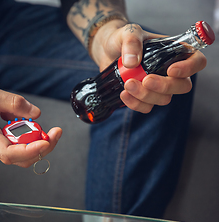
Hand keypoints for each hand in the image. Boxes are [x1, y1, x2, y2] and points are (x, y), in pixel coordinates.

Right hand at [0, 86, 61, 167]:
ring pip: (20, 157)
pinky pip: (15, 150)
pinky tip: (28, 128)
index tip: (47, 139)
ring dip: (36, 145)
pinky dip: (27, 141)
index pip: (10, 154)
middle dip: (43, 148)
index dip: (32, 150)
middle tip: (55, 132)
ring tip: (45, 130)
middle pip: (20, 159)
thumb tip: (36, 113)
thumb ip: (14, 103)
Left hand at [91, 20, 206, 112]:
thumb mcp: (128, 33)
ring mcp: (158, 86)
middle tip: (145, 80)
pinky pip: (146, 107)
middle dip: (164, 86)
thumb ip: (132, 42)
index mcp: (175, 52)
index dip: (189, 68)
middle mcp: (170, 71)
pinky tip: (123, 94)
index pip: (197, 61)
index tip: (171, 70)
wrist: (106, 51)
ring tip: (127, 84)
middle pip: (182, 86)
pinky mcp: (143, 97)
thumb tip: (132, 62)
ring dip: (146, 95)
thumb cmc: (122, 39)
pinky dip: (135, 104)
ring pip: (163, 99)